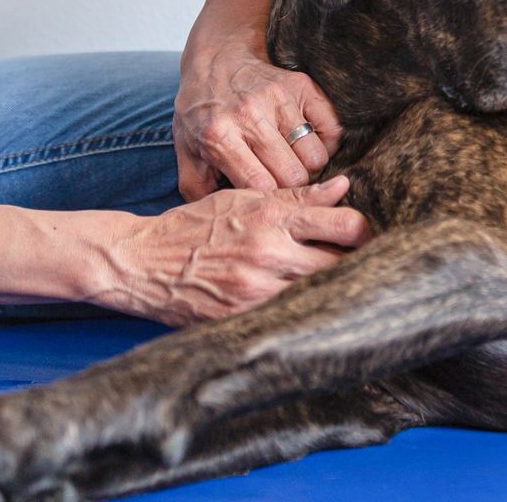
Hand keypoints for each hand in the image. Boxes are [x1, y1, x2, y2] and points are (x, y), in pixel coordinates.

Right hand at [96, 176, 370, 327]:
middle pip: (341, 266)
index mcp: (272, 218)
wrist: (141, 260)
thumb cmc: (196, 225)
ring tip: (336, 291)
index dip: (365, 232)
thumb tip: (344, 187)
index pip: (345, 225)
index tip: (364, 237)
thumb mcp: (243, 199)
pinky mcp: (239, 320)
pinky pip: (287, 320)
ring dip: (329, 293)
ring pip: (317, 296)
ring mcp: (254, 291)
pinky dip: (299, 315)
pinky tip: (303, 311)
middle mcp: (268, 254)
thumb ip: (296, 197)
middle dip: (354, 266)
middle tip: (360, 267)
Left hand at [175, 39, 341, 198]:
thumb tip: (222, 219)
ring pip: (316, 156)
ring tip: (293, 164)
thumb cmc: (202, 112)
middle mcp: (250, 115)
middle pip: (293, 175)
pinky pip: (333, 129)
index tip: (268, 203)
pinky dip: (325, 145)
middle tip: (283, 187)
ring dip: (309, 168)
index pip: (260, 184)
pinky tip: (306, 145)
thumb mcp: (185, 150)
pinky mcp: (302, 87)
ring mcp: (279, 98)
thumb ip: (196, 189)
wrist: (217, 59)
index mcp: (218, 135)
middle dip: (292, 190)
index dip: (269, 200)